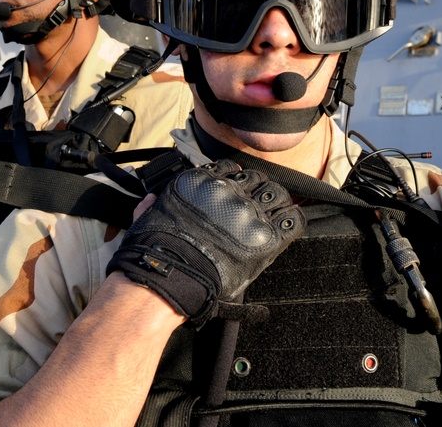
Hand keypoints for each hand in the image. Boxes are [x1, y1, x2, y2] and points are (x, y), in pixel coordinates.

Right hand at [107, 159, 304, 327]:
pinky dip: (293, 221)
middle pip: (256, 178)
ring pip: (278, 193)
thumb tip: (152, 198)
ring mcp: (249, 213)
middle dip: (256, 189)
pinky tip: (287, 226)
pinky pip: (293, 220)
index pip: (229, 167)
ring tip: (272, 216)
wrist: (169, 275)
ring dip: (275, 202)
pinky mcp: (265, 237)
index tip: (233, 190)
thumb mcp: (148, 216)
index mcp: (203, 182)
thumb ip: (154, 203)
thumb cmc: (156, 251)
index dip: (233, 179)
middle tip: (254, 205)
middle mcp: (229, 192)